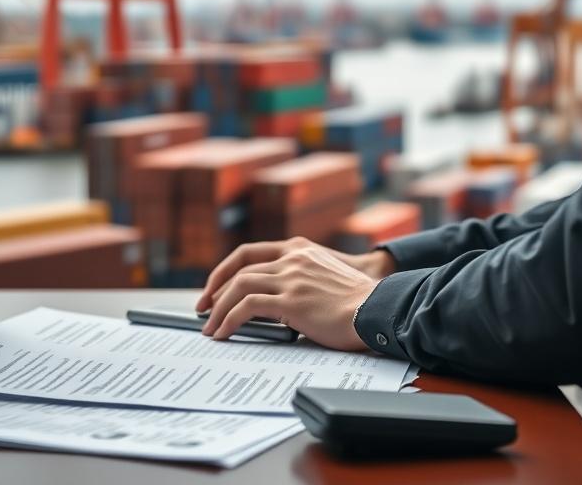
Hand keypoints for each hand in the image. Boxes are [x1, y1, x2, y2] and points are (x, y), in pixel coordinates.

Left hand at [198, 244, 378, 350]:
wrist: (378, 309)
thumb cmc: (356, 303)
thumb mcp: (324, 278)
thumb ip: (300, 279)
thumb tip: (272, 305)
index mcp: (299, 248)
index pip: (249, 253)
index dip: (225, 270)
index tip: (213, 288)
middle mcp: (292, 258)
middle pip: (239, 269)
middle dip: (215, 292)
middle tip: (203, 310)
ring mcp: (291, 277)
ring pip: (239, 286)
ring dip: (218, 309)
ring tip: (210, 329)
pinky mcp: (292, 300)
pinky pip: (248, 307)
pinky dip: (230, 320)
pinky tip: (225, 333)